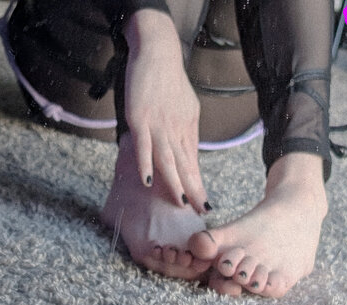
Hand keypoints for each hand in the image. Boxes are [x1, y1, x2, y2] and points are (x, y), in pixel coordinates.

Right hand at [123, 10, 208, 211]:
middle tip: (200, 212)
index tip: (205, 206)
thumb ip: (186, 132)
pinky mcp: (140, 118)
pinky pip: (143, 146)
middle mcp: (175, 129)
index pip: (193, 163)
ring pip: (168, 159)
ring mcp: (158, 125)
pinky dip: (146, 164)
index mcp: (187, 128)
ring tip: (180, 203)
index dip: (199, 185)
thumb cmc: (169, 78)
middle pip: (185, 165)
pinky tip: (148, 182)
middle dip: (193, 190)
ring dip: (174, 182)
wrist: (157, 50)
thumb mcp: (186, 107)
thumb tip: (190, 155)